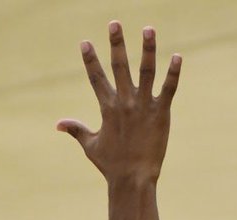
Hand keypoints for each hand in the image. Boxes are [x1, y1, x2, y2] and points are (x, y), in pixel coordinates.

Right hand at [57, 22, 180, 185]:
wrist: (132, 180)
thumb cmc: (112, 166)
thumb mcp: (91, 146)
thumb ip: (76, 130)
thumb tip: (57, 124)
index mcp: (107, 108)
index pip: (96, 78)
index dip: (90, 59)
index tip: (85, 42)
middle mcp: (124, 102)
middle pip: (119, 66)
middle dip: (116, 43)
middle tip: (115, 23)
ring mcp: (143, 106)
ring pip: (146, 71)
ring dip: (147, 49)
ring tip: (148, 28)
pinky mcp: (161, 113)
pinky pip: (168, 89)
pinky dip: (174, 73)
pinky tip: (178, 57)